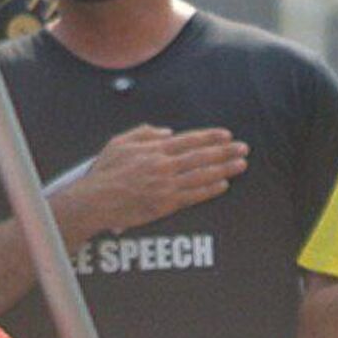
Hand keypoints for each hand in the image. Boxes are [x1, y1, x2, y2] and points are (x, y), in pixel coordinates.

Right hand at [62, 124, 249, 234]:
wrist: (93, 201)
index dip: (210, 137)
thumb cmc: (104, 172)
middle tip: (243, 148)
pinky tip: (223, 185)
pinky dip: (209, 190)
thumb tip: (168, 132)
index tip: (226, 135)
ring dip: (224, 169)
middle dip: (225, 151)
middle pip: (201, 156)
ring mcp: (165, 186)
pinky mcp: (165, 205)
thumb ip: (145, 133)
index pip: (189, 140)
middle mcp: (163, 166)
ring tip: (241, 165)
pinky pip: (193, 196)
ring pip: (201, 176)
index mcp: (154, 149)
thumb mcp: (119, 142)